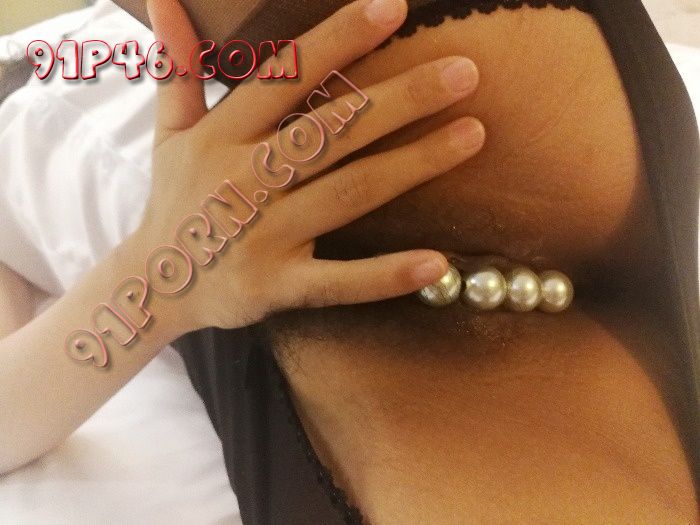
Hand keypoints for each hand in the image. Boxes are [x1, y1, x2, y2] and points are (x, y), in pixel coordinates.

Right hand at [139, 0, 484, 331]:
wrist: (154, 286)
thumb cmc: (176, 200)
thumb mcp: (170, 132)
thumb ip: (176, 66)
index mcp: (223, 135)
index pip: (286, 76)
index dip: (339, 39)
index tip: (394, 8)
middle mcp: (244, 179)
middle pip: (331, 131)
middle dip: (400, 99)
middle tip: (465, 72)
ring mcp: (262, 236)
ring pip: (347, 193)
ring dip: (412, 165)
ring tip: (473, 135)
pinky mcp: (276, 286)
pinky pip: (337, 282)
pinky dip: (385, 275)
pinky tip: (436, 263)